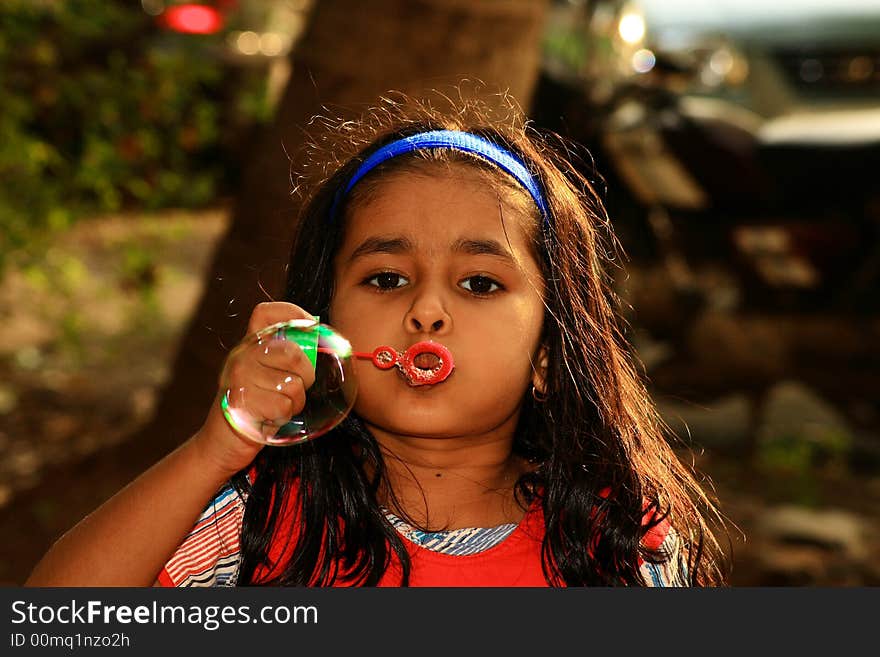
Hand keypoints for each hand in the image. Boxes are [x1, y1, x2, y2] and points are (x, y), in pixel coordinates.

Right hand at [192, 302, 317, 476]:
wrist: (220, 445)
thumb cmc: (254, 408)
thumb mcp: (265, 376)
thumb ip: (284, 358)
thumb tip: (318, 337)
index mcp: (247, 346)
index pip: (266, 313)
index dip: (292, 312)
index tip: (311, 325)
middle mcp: (241, 357)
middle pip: (292, 353)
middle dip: (306, 374)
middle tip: (300, 386)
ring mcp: (238, 379)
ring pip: (293, 384)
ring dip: (295, 401)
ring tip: (278, 406)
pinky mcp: (241, 403)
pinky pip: (284, 406)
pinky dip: (285, 416)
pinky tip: (270, 419)